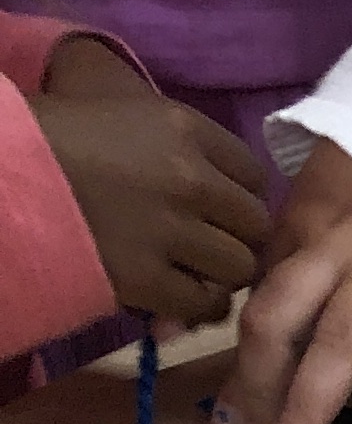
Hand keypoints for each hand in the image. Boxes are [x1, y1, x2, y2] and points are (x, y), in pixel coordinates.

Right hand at [30, 35, 266, 327]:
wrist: (7, 173)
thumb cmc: (62, 140)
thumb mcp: (131, 118)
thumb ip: (188, 148)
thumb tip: (235, 196)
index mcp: (184, 127)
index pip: (255, 173)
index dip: (241, 197)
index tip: (222, 210)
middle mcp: (189, 177)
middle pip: (256, 224)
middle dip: (238, 239)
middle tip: (211, 247)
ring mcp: (170, 229)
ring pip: (239, 267)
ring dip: (221, 275)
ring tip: (193, 272)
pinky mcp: (146, 277)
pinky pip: (204, 303)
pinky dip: (196, 305)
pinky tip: (176, 296)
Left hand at [221, 142, 351, 423]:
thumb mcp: (319, 205)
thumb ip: (274, 261)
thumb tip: (180, 323)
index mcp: (302, 228)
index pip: (257, 303)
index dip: (237, 365)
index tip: (222, 420)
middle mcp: (340, 248)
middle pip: (284, 322)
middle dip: (259, 389)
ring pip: (344, 336)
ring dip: (312, 400)